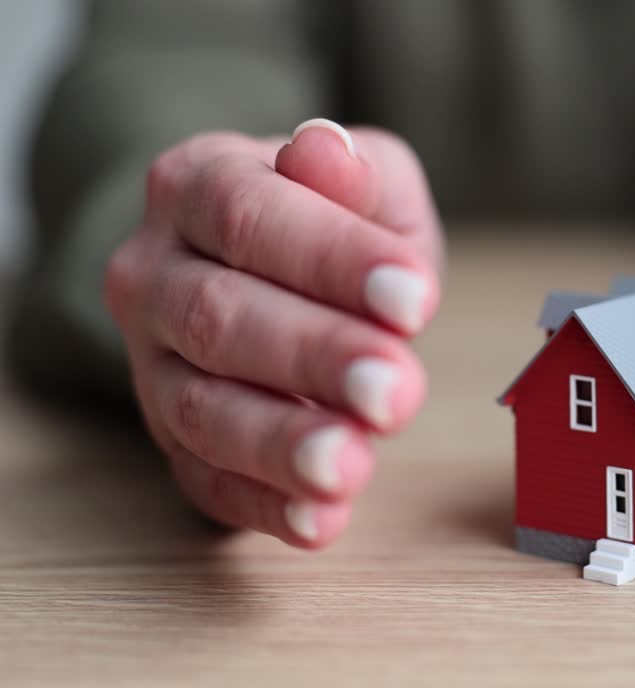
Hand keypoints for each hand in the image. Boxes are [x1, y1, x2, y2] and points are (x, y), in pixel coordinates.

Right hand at [105, 119, 442, 547]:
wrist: (276, 270)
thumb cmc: (334, 221)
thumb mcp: (365, 180)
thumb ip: (352, 172)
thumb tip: (324, 151)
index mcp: (197, 186)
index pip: (251, 217)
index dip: (333, 260)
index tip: (414, 296)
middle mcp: (155, 275)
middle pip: (222, 317)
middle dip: (315, 358)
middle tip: (395, 388)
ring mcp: (153, 366)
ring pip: (203, 409)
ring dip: (281, 444)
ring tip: (351, 467)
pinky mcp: (176, 442)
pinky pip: (207, 481)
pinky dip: (266, 507)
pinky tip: (322, 521)